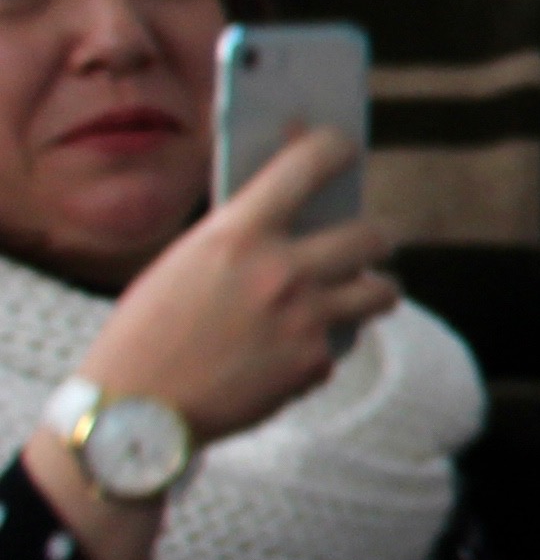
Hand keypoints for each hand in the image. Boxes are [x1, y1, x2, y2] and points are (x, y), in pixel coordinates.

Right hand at [81, 129, 398, 445]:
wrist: (135, 411)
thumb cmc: (148, 329)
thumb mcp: (185, 261)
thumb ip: (242, 232)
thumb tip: (294, 194)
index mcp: (238, 234)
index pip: (308, 165)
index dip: (334, 148)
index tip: (343, 149)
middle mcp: (282, 271)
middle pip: (374, 235)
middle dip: (376, 237)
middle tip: (370, 240)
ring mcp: (306, 319)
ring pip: (384, 291)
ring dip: (372, 290)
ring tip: (358, 292)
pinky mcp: (314, 364)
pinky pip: (342, 341)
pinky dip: (324, 344)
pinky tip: (291, 351)